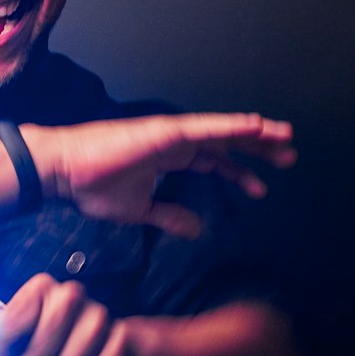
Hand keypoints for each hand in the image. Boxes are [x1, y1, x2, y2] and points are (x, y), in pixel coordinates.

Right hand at [26, 112, 295, 236]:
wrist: (65, 173)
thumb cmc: (93, 188)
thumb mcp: (140, 210)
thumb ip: (169, 216)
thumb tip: (196, 230)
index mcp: (170, 157)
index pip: (215, 160)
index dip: (240, 171)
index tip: (262, 188)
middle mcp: (177, 141)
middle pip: (227, 142)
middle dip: (258, 148)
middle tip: (289, 156)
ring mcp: (173, 134)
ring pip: (224, 131)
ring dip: (255, 133)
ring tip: (284, 136)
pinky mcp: (166, 132)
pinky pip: (206, 128)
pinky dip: (231, 126)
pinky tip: (256, 126)